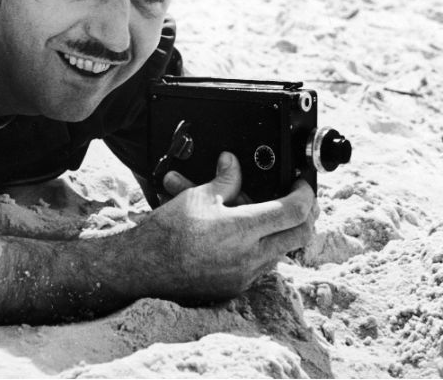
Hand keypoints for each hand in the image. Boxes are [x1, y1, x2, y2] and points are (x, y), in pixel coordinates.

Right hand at [140, 152, 317, 300]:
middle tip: (299, 202)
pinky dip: (257, 248)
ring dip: (277, 232)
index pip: (294, 212)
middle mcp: (250, 257)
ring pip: (280, 251)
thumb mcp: (198, 196)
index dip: (306, 195)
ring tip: (257, 214)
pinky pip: (259, 266)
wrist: (143, 266)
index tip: (303, 185)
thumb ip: (224, 180)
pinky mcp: (235, 287)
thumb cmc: (167, 231)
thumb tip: (232, 163)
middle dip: (306, 216)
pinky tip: (239, 235)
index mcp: (242, 229)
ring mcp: (245, 275)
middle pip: (300, 236)